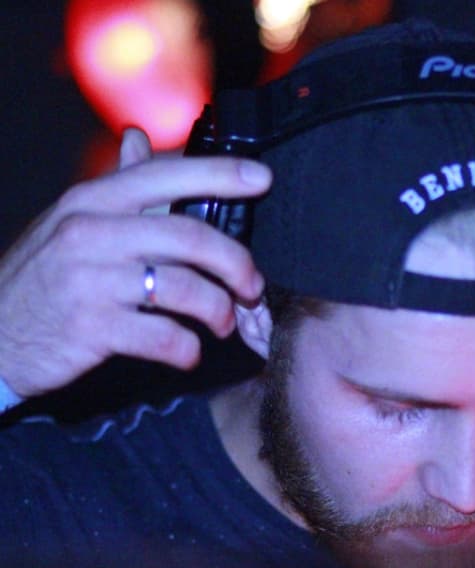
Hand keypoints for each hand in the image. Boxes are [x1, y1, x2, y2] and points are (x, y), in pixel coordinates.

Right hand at [0, 128, 271, 398]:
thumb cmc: (43, 277)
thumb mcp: (70, 223)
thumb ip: (115, 187)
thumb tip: (140, 140)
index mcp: (91, 202)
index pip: (166, 176)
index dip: (221, 175)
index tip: (263, 179)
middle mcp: (91, 233)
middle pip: (191, 237)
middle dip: (237, 264)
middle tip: (252, 287)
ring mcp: (91, 280)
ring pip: (186, 289)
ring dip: (219, 312)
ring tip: (224, 324)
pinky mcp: (93, 328)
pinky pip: (165, 336)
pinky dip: (189, 348)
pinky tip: (189, 352)